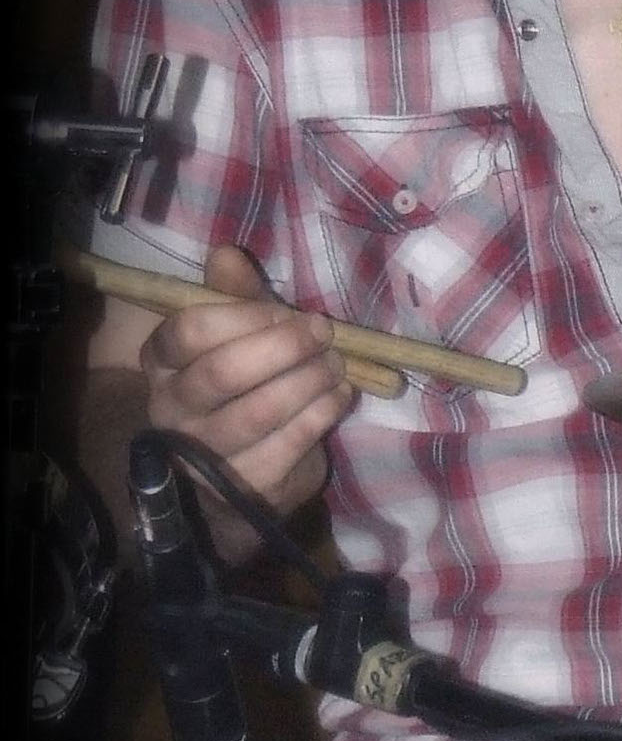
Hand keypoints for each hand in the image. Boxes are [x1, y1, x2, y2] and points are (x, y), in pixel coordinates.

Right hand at [140, 243, 353, 517]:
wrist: (250, 464)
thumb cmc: (247, 381)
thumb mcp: (241, 330)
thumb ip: (235, 294)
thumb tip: (227, 255)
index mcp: (162, 362)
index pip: (190, 331)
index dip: (246, 316)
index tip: (289, 312)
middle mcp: (170, 409)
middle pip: (223, 372)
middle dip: (285, 347)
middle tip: (325, 333)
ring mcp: (202, 453)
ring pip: (259, 411)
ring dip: (310, 380)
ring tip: (336, 365)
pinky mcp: (242, 485)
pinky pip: (288, 444)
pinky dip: (322, 413)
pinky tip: (339, 396)